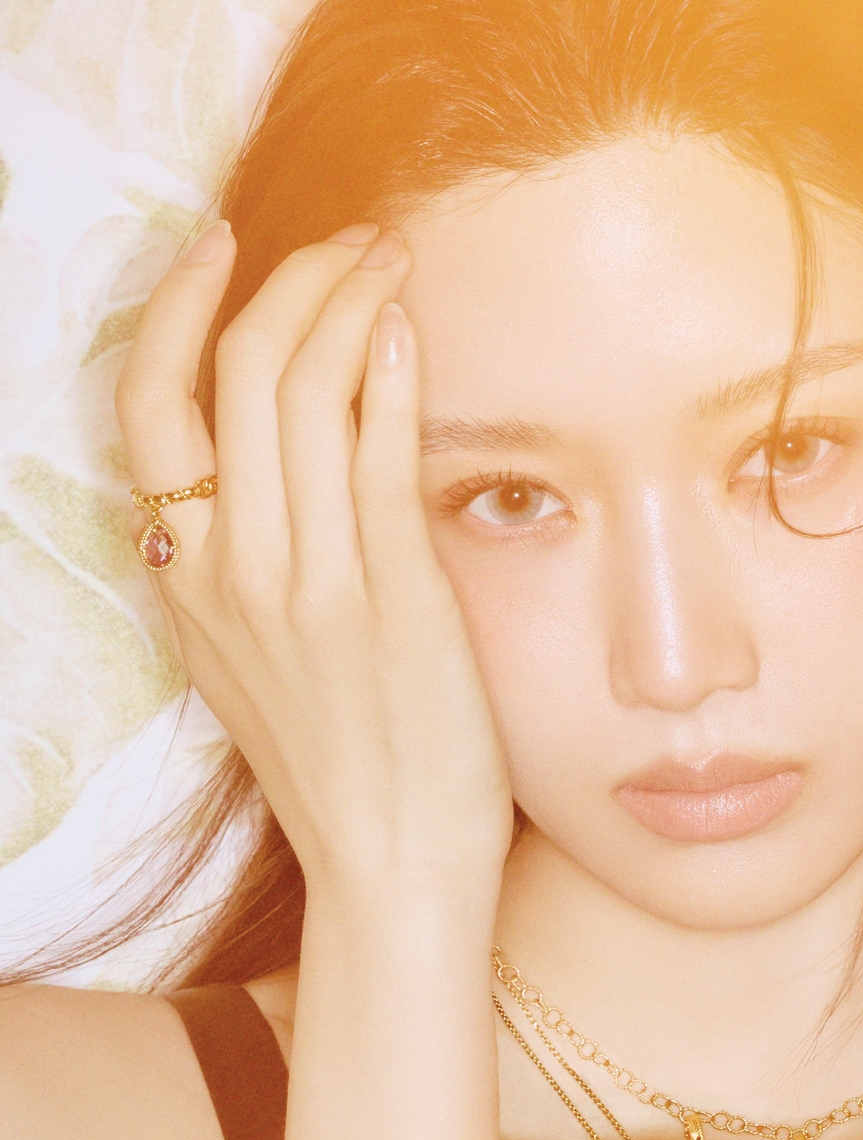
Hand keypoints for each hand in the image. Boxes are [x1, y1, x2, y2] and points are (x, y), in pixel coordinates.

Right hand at [115, 221, 512, 896]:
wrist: (389, 869)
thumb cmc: (339, 769)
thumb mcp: (249, 665)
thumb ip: (234, 569)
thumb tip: (256, 471)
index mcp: (185, 580)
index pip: (147, 404)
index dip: (180, 305)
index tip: (223, 246)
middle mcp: (229, 568)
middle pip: (235, 370)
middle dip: (294, 276)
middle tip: (353, 242)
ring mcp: (306, 580)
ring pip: (302, 386)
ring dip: (349, 298)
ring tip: (394, 262)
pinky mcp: (389, 594)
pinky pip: (376, 448)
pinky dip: (390, 368)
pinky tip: (409, 326)